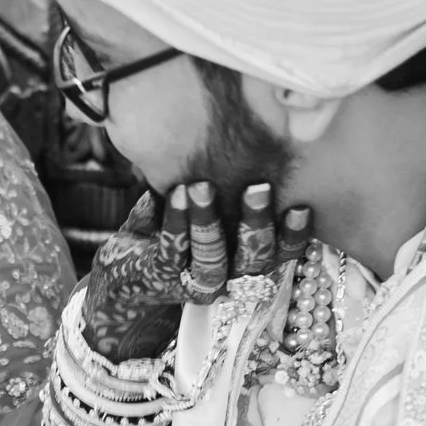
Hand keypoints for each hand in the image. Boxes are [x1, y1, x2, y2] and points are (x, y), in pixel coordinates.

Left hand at [80, 183, 309, 360]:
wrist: (123, 277)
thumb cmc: (171, 234)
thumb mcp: (200, 213)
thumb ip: (221, 189)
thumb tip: (238, 142)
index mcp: (244, 264)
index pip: (279, 255)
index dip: (294, 236)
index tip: (302, 206)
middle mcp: (227, 280)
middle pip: (253, 261)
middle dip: (258, 223)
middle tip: (258, 187)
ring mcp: (193, 283)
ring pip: (213, 260)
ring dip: (209, 222)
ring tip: (203, 186)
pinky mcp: (160, 278)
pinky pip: (172, 250)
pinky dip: (176, 220)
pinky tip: (176, 192)